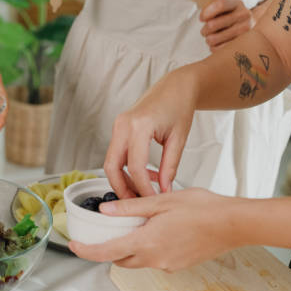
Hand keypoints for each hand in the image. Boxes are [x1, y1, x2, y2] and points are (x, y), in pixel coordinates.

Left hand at [69, 188, 243, 271]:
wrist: (234, 224)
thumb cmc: (202, 209)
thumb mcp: (160, 201)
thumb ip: (130, 208)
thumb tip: (105, 210)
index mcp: (146, 242)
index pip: (106, 252)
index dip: (86, 251)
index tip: (74, 246)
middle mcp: (154, 259)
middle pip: (120, 259)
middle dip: (110, 248)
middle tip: (108, 231)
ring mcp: (167, 265)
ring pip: (138, 260)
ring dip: (131, 247)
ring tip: (138, 225)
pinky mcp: (178, 265)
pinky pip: (155, 259)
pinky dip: (149, 248)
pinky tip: (159, 231)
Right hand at [103, 70, 195, 198]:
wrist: (175, 86)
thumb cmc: (180, 107)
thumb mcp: (179, 139)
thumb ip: (169, 166)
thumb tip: (163, 190)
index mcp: (139, 126)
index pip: (136, 166)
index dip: (142, 187)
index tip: (153, 199)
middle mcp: (123, 125)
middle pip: (112, 166)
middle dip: (121, 188)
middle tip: (136, 203)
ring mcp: (118, 126)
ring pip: (111, 162)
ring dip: (124, 180)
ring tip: (144, 189)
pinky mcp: (119, 129)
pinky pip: (116, 154)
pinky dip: (127, 169)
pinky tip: (144, 175)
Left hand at [200, 0, 253, 51]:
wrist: (244, 26)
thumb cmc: (228, 17)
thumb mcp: (221, 8)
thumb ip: (210, 9)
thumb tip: (204, 18)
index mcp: (237, 4)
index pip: (219, 5)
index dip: (206, 13)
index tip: (202, 18)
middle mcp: (244, 16)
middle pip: (212, 25)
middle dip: (204, 29)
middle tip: (206, 31)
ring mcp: (245, 31)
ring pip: (213, 39)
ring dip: (209, 39)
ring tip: (213, 37)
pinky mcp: (241, 45)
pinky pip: (217, 49)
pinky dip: (214, 47)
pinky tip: (219, 43)